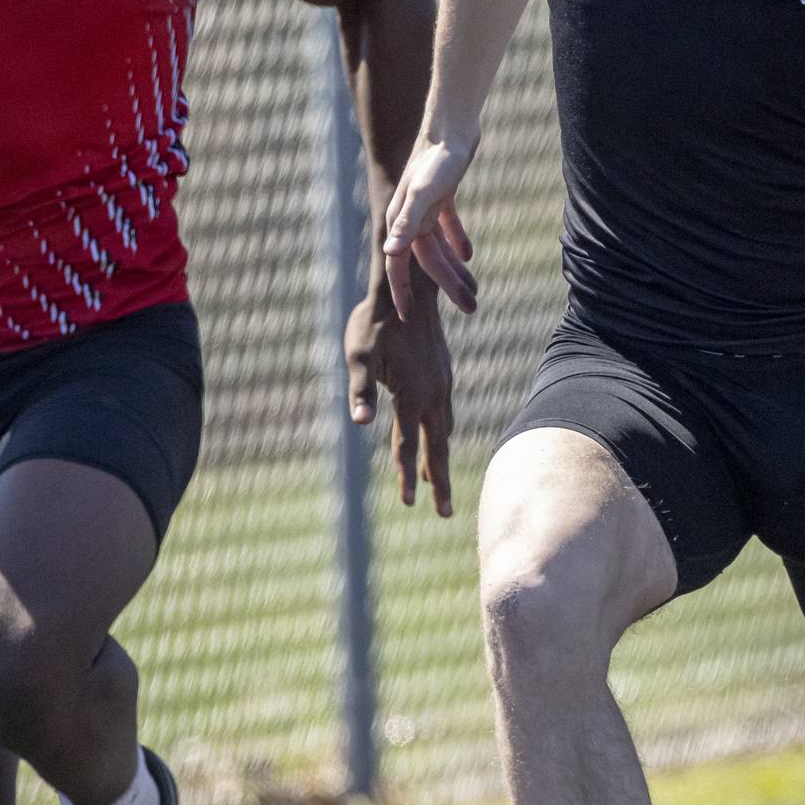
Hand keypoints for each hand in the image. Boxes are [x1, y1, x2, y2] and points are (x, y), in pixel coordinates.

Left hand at [345, 285, 454, 514]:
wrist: (409, 290)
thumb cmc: (374, 322)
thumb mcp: (359, 355)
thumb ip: (360, 390)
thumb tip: (359, 422)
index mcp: (412, 393)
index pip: (408, 445)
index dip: (406, 477)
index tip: (409, 505)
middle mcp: (433, 393)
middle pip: (437, 447)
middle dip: (439, 483)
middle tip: (444, 514)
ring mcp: (442, 384)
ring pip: (444, 431)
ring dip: (440, 459)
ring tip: (437, 485)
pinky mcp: (443, 375)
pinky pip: (445, 414)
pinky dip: (442, 435)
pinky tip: (437, 439)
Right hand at [382, 139, 477, 318]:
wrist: (453, 126)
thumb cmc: (438, 160)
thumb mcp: (424, 195)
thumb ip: (408, 224)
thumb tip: (389, 253)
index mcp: (401, 220)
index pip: (399, 264)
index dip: (403, 291)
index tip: (408, 318)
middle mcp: (409, 216)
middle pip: (428, 261)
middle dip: (448, 286)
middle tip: (472, 310)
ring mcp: (425, 206)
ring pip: (439, 247)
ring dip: (455, 269)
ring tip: (476, 291)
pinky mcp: (441, 194)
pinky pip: (447, 226)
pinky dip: (457, 241)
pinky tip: (470, 256)